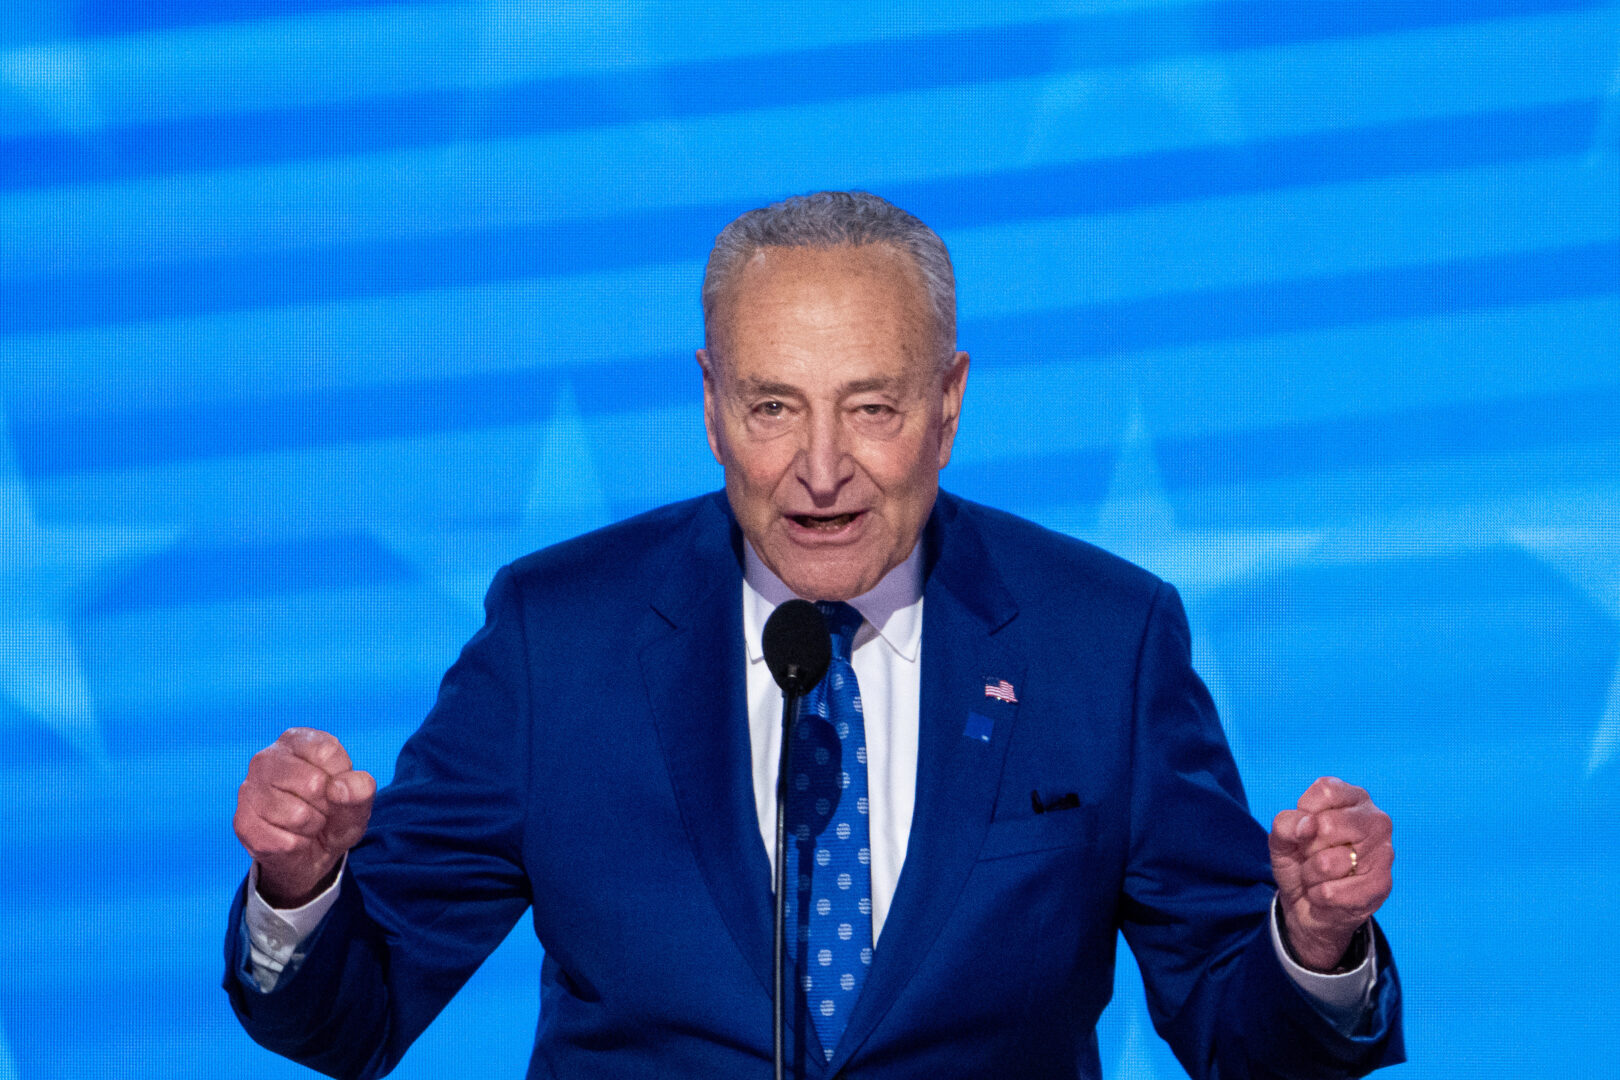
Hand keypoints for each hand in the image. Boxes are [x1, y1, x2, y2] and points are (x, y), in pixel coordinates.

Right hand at [233, 727, 375, 908]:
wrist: (311, 853)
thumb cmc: (335, 814)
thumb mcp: (358, 801)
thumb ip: (360, 789)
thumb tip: (339, 789)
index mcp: (296, 740)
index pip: (327, 752)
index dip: (341, 778)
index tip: (336, 787)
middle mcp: (266, 758)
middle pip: (313, 782)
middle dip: (327, 804)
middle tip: (321, 808)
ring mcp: (249, 790)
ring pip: (297, 814)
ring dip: (312, 826)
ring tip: (307, 823)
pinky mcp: (242, 822)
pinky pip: (283, 841)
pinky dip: (297, 845)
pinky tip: (292, 838)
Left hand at [1268, 776, 1391, 971]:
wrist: (1307, 905)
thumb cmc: (1299, 860)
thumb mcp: (1282, 837)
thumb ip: (1287, 823)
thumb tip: (1308, 825)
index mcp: (1354, 798)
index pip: (1326, 790)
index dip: (1304, 812)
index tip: (1305, 828)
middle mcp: (1376, 820)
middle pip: (1327, 825)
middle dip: (1307, 847)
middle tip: (1312, 855)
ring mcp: (1383, 854)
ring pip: (1327, 863)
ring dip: (1311, 874)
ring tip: (1319, 875)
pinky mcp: (1381, 887)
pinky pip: (1330, 892)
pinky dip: (1318, 895)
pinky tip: (1327, 894)